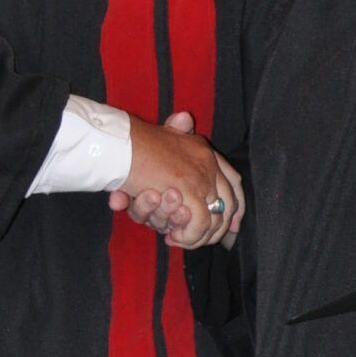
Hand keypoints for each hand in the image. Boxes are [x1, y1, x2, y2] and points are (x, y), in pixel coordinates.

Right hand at [110, 113, 244, 249]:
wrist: (119, 144)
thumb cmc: (131, 142)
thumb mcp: (158, 131)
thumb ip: (175, 129)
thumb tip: (186, 116)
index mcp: (203, 150)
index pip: (233, 181)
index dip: (236, 204)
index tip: (234, 223)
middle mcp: (208, 162)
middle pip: (229, 201)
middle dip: (220, 227)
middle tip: (204, 240)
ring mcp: (201, 176)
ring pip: (215, 216)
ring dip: (199, 235)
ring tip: (180, 239)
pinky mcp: (189, 190)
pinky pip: (200, 222)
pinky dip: (189, 235)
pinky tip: (172, 238)